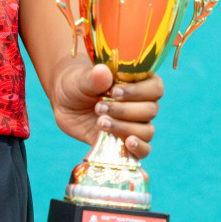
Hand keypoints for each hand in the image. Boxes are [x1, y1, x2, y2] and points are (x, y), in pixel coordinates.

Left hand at [49, 59, 163, 159]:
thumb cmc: (77, 84)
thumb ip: (93, 78)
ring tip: (100, 122)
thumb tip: (103, 72)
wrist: (65, 102)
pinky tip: (127, 143)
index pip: (155, 88)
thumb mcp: (81, 79)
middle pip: (150, 110)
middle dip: (124, 110)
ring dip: (125, 128)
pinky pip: (144, 150)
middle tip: (99, 107)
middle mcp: (141, 104)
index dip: (138, 91)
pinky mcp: (126, 142)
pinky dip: (138, 148)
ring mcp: (135, 124)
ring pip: (147, 130)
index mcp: (138, 82)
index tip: (114, 92)